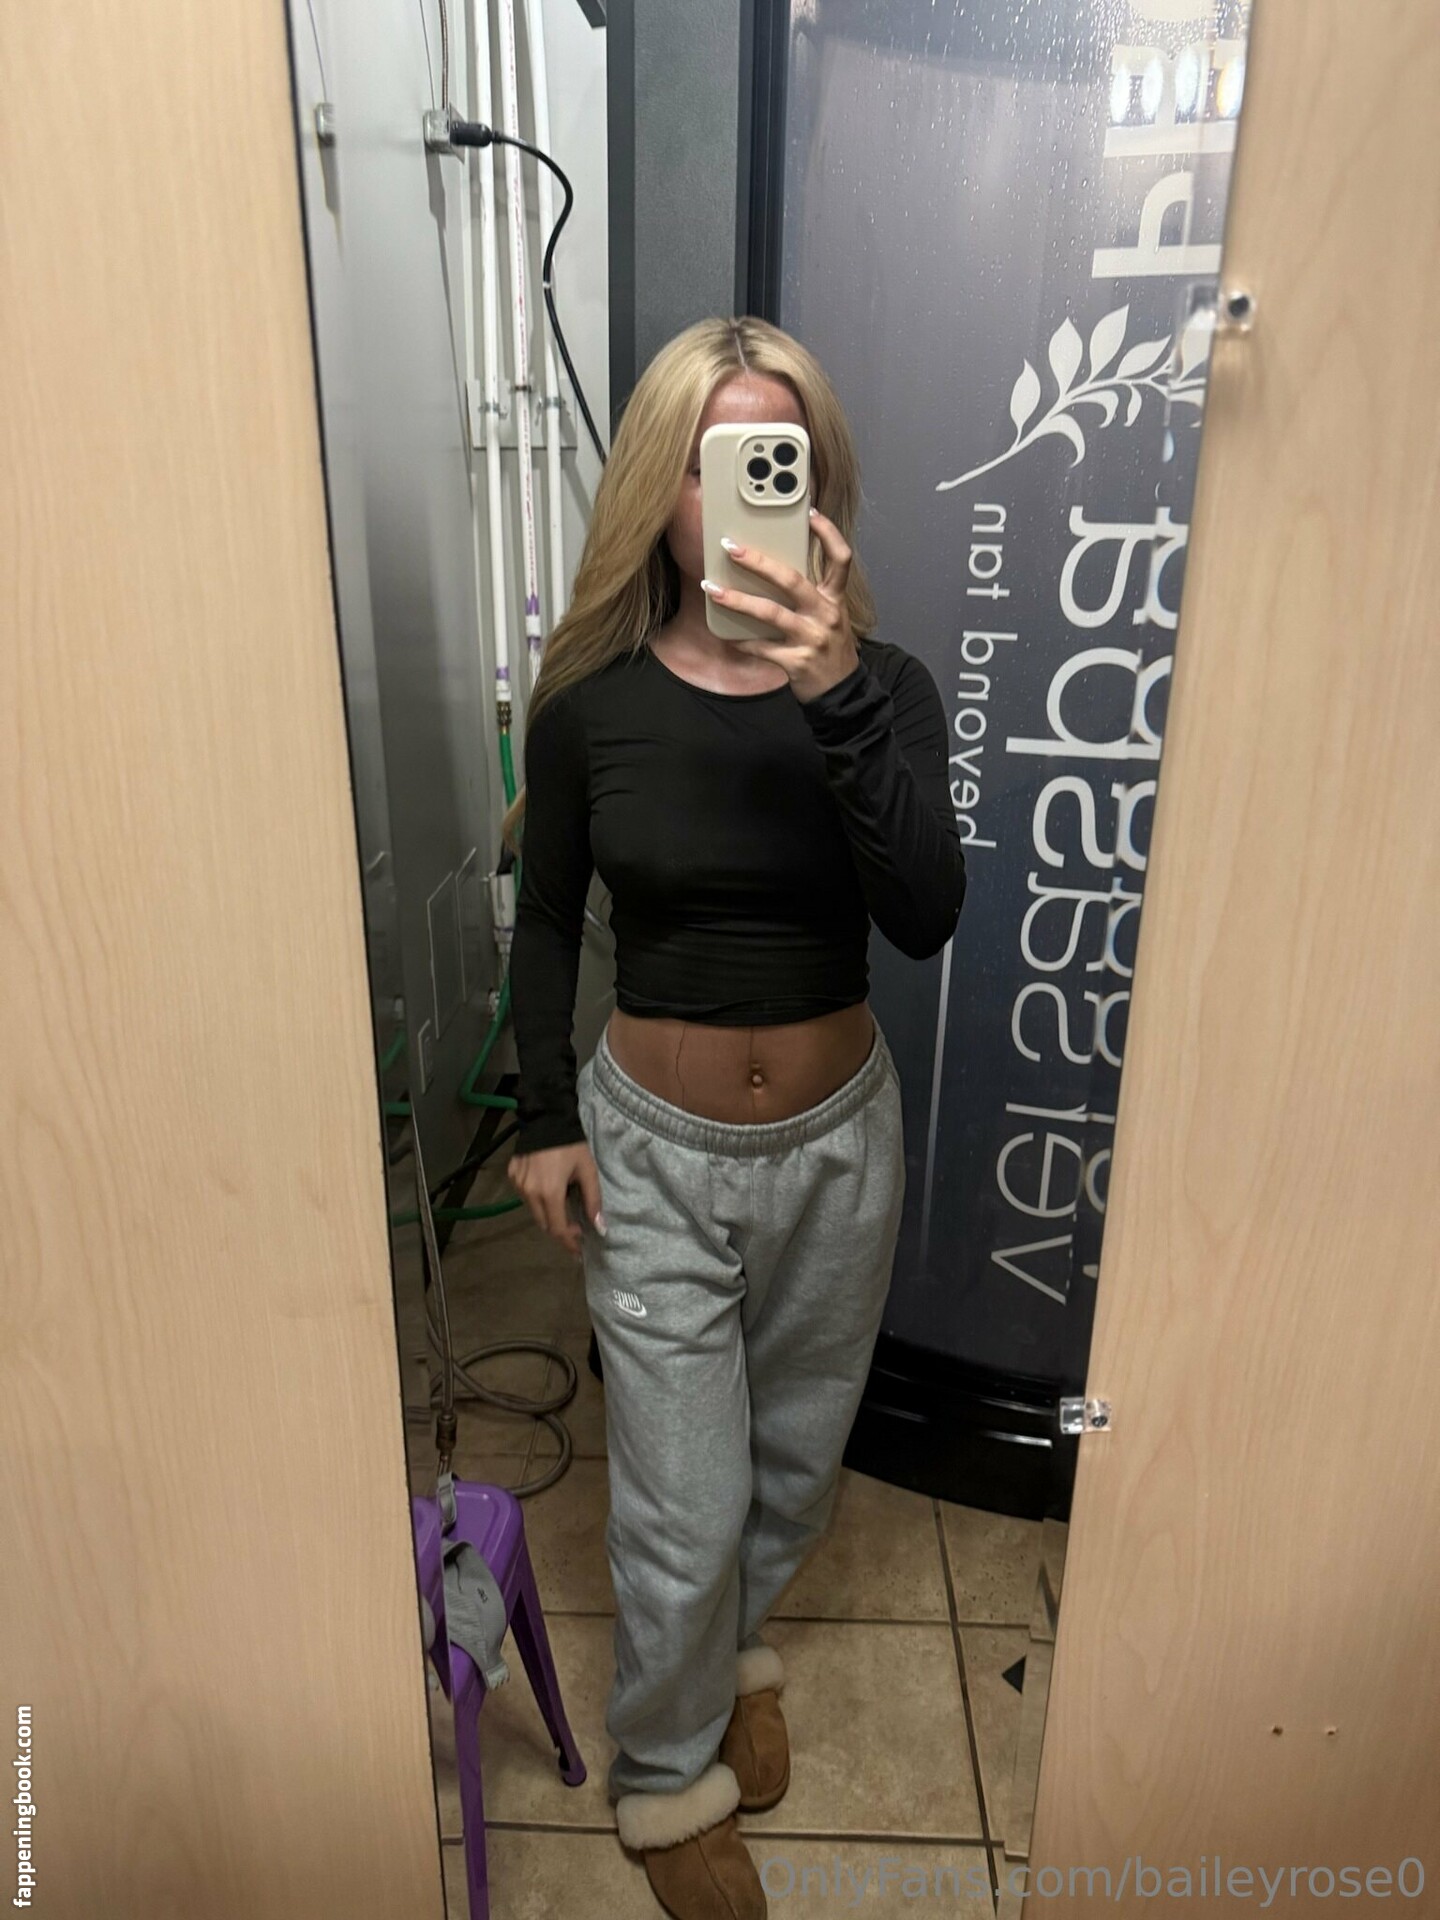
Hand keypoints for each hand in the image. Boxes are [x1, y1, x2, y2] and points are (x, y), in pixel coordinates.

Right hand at [506, 1140, 604, 1261]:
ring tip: (563, 1208)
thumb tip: (600, 1228)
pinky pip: (525, 1196)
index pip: (557, 1229)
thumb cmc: (571, 1146)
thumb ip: (593, 1201)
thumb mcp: (588, 1172)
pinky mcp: (512, 1175)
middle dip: (560, 1230)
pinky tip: (548, 1190)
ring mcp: (518, 1185)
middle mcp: (529, 1193)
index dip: (569, 1242)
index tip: (579, 1249)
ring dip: (549, 1214)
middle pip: (544, 1224)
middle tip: (576, 1228)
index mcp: (549, 1194)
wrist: (546, 1118)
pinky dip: (537, 1199)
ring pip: (534, 1211)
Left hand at [702, 506, 861, 703]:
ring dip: (737, 600)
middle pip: (792, 580)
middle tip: (731, 547)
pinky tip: (724, 635)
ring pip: (770, 613)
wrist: (842, 693)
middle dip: (758, 562)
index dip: (828, 534)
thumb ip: (811, 594)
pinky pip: (761, 648)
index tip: (811, 513)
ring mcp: (811, 639)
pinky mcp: (796, 662)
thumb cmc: (829, 648)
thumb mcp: (830, 616)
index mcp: (835, 599)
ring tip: (712, 589)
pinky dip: (740, 641)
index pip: (840, 559)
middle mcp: (826, 615)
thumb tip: (772, 569)